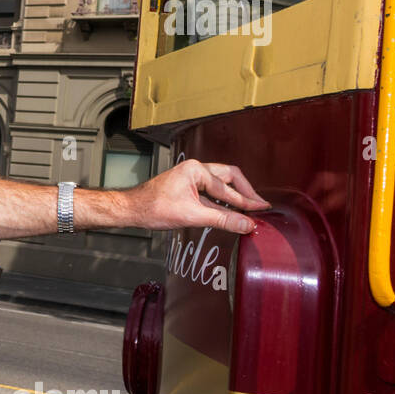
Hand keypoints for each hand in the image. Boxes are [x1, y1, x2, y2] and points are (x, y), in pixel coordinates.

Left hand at [129, 159, 269, 233]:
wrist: (131, 210)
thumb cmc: (154, 208)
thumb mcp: (193, 216)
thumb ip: (223, 220)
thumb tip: (247, 224)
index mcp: (196, 170)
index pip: (227, 188)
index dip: (247, 201)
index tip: (262, 209)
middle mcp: (195, 169)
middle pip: (229, 177)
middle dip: (245, 191)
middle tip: (259, 205)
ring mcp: (190, 176)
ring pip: (220, 184)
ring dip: (234, 196)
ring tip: (249, 208)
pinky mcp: (187, 186)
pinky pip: (210, 191)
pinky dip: (222, 201)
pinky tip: (229, 211)